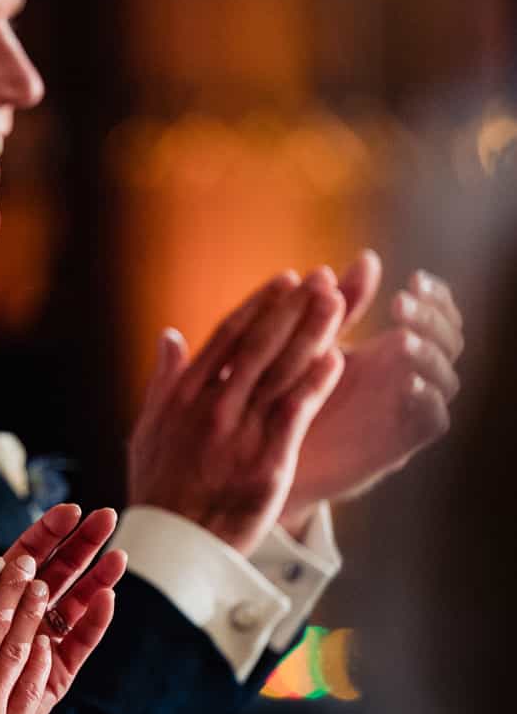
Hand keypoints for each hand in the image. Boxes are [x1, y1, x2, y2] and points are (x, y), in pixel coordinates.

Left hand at [0, 505, 124, 713]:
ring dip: (97, 579)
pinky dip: (92, 625)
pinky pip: (75, 649)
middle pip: (57, 572)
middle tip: (106, 516)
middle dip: (82, 544)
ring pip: (73, 606)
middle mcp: (17, 618)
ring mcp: (37, 648)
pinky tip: (107, 599)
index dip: (48, 530)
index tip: (70, 509)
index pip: (26, 553)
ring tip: (119, 554)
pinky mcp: (49, 681)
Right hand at [128, 269, 346, 556]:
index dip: (259, 305)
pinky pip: (295, 412)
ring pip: (281, 371)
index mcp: (184, 395)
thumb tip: (170, 336)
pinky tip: (336, 359)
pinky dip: (315, 383)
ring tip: (336, 302)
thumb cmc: (160, 489)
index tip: (283, 281)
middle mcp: (213, 406)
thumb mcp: (147, 430)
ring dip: (311, 332)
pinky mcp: (267, 460)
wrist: (174, 544)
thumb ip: (163, 381)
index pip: (227, 337)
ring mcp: (240, 432)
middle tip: (320, 277)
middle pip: (260, 345)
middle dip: (292, 307)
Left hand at [280, 253, 461, 526]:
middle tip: (401, 305)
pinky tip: (407, 384)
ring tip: (403, 340)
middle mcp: (404, 376)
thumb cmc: (285, 394)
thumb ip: (338, 306)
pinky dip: (428, 400)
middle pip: (450, 340)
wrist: (262, 456)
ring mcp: (402, 410)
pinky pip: (432, 421)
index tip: (414, 279)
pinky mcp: (397, 443)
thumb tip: (368, 257)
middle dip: (433, 318)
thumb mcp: (310, 343)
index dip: (437, 297)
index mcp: (388, 349)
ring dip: (432, 355)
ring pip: (448, 379)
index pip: (437, 315)